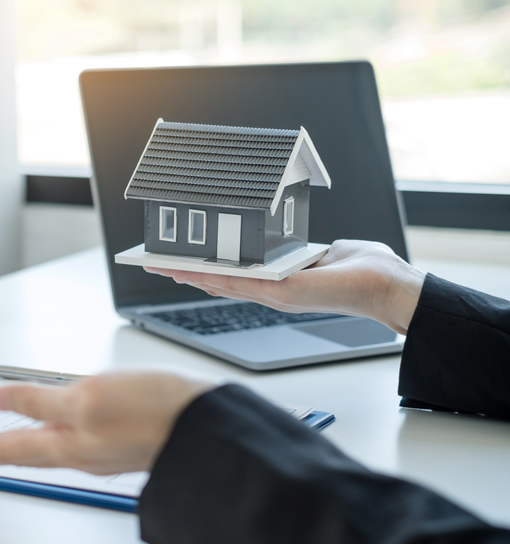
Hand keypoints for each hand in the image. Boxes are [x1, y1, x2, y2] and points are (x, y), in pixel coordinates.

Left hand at [0, 371, 214, 481]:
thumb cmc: (154, 412)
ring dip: (22, 444)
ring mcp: (101, 449)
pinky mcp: (121, 440)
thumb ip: (39, 400)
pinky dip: (54, 433)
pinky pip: (75, 440)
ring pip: (50, 447)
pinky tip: (57, 423)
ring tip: (4, 441)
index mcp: (67, 442)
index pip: (9, 450)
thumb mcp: (87, 397)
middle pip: (26, 453)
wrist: (207, 428)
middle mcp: (80, 451)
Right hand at [144, 240, 425, 333]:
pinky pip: (241, 284)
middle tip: (153, 264)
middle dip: (184, 273)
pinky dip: (214, 278)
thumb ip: (303, 255)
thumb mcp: (325, 254)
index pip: (235, 276)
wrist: (390, 288)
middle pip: (219, 282)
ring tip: (161, 267)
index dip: (205, 269)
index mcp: (281, 281)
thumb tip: (292, 248)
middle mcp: (273, 291)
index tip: (179, 261)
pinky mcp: (284, 293)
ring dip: (189, 276)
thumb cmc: (367, 271)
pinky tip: (193, 272)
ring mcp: (276, 295)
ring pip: (222, 284)